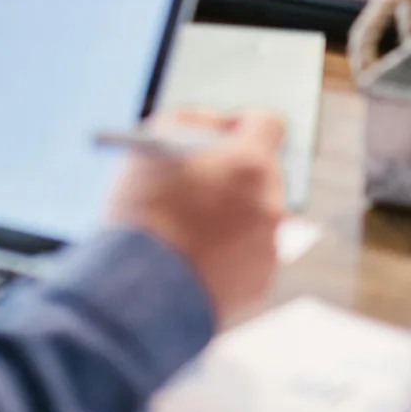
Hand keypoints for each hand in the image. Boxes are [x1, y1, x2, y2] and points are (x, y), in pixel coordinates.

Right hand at [105, 108, 284, 323]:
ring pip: (255, 216)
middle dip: (233, 173)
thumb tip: (214, 125)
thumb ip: (191, 121)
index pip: (268, 123)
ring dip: (229, 215)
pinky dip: (226, 253)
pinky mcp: (260, 282)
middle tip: (200, 180)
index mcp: (250, 163)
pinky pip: (248, 255)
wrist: (140, 290)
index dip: (243, 123)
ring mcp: (269, 246)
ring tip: (187, 227)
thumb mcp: (152, 144)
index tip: (223, 133)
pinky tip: (192, 258)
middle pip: (261, 173)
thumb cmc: (140, 212)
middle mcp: (271, 202)